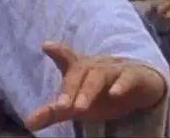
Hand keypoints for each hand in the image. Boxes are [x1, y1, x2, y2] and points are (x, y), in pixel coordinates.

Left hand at [24, 42, 166, 131]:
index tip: (46, 46)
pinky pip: (127, 77)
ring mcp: (115, 69)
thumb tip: (28, 124)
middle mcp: (95, 65)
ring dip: (89, 90)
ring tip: (80, 108)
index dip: (57, 51)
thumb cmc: (102, 92)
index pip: (66, 58)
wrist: (140, 86)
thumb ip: (54, 112)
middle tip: (61, 107)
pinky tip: (114, 94)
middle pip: (79, 71)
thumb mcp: (78, 103)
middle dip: (70, 89)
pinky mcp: (134, 76)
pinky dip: (121, 84)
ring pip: (100, 75)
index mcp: (80, 68)